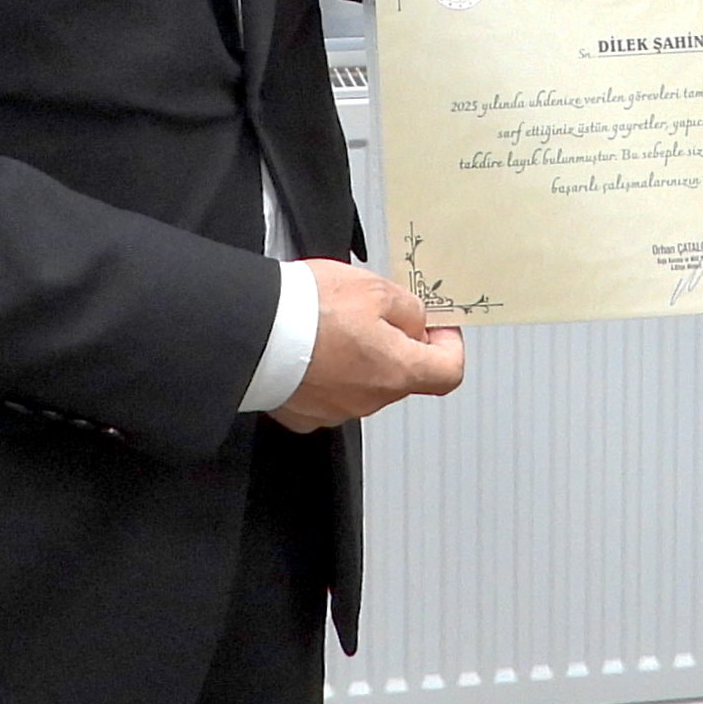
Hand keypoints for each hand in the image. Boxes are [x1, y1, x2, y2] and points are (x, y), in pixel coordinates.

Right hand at [268, 258, 468, 429]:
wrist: (252, 332)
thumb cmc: (310, 309)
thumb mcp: (375, 289)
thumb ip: (408, 309)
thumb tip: (418, 324)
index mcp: (397, 371)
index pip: (449, 372)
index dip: (450, 345)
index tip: (438, 325)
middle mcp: (371, 400)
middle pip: (403, 375)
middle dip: (397, 344)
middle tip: (374, 310)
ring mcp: (337, 411)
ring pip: (364, 383)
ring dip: (359, 357)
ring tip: (332, 323)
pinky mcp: (305, 414)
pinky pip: (329, 391)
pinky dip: (327, 372)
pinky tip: (310, 347)